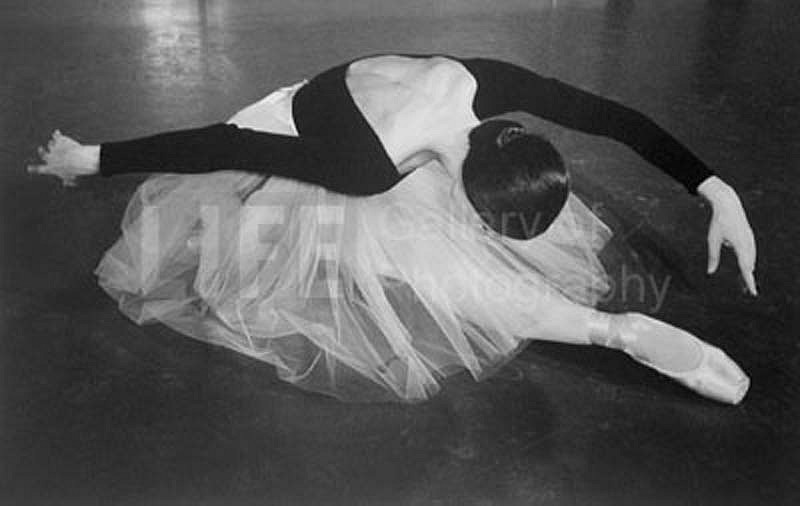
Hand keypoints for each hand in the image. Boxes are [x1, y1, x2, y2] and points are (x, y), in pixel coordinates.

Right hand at [27, 130, 98, 185]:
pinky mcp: (60, 141)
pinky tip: (57, 132)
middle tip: (40, 149)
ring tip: (54, 141)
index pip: (40, 170)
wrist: (81, 161)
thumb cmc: (79, 173)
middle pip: (43, 154)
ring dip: (53, 144)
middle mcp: (50, 158)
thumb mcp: (74, 180)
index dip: (34, 169)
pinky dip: (57, 134)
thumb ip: (68, 182)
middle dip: (42, 152)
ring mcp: (55, 148)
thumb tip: (65, 183)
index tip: (29, 168)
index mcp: (52, 169)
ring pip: (51, 144)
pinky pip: (57, 136)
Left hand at [698, 176, 756, 295]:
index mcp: (740, 246)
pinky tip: (747, 267)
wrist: (728, 204)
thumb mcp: (712, 240)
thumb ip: (713, 257)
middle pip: (749, 266)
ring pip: (751, 259)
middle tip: (746, 292)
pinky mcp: (749, 237)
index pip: (745, 268)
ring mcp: (750, 240)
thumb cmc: (718, 223)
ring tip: (746, 283)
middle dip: (748, 279)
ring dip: (749, 271)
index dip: (748, 281)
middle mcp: (748, 244)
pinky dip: (749, 261)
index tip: (752, 292)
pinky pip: (750, 252)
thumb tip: (710, 272)